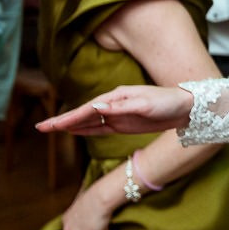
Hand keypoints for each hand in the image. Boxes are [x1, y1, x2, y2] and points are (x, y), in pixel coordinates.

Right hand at [40, 84, 192, 135]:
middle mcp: (114, 104)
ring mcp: (118, 114)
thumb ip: (122, 107)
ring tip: (50, 129)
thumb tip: (97, 108)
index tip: (51, 125)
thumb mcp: (147, 104)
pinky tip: (74, 132)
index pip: (87, 110)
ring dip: (70, 126)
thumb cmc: (170, 102)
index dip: (68, 118)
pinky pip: (100, 128)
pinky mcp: (124, 124)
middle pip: (82, 114)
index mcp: (117, 97)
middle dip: (61, 122)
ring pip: (88, 122)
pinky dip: (85, 130)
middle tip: (40, 128)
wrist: (189, 107)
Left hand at [61, 174, 122, 229]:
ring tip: (100, 222)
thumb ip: (77, 212)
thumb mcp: (78, 203)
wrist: (99, 199)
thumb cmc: (91, 196)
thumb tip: (81, 205)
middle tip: (94, 227)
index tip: (86, 226)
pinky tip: (104, 223)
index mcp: (65, 220)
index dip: (78, 229)